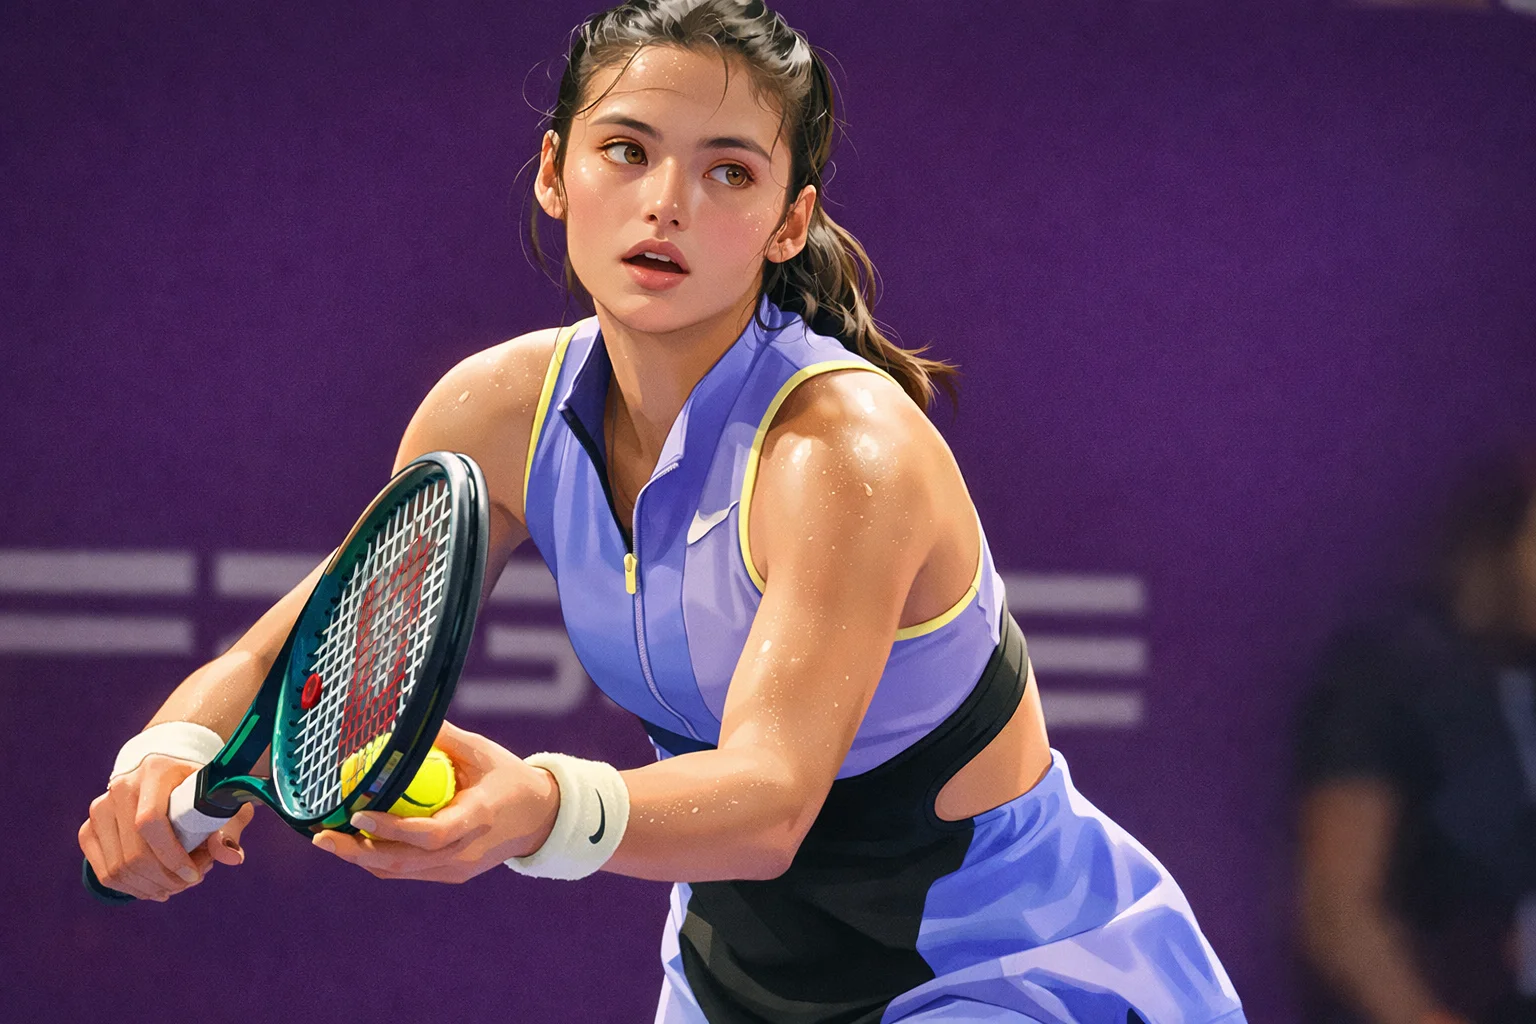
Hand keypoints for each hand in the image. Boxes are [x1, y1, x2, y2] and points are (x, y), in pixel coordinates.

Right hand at [78, 755, 253, 900]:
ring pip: (118, 868)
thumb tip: (231, 857)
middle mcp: (121, 787)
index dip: (172, 856)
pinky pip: (105, 873)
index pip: (150, 821)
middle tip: (190, 882)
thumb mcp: (221, 801)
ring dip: (151, 886)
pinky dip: (132, 888)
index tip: (195, 875)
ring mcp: (100, 809)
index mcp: (156, 771)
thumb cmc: (198, 790)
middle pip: (134, 852)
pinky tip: (155, 887)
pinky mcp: (88, 829)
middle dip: (166, 878)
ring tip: (177, 883)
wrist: (166, 774)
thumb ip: (229, 827)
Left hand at [309, 720, 559, 883]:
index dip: (391, 829)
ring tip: (328, 839)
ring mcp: (458, 869)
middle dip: (357, 852)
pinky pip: (408, 871)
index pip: (430, 833)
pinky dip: (378, 859)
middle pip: (404, 861)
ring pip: (400, 871)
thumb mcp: (482, 751)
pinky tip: (355, 843)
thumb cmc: (508, 777)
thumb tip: (404, 718)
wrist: (540, 818)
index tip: (359, 814)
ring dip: (361, 858)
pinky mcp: (451, 875)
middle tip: (321, 836)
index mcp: (478, 818)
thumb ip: (445, 738)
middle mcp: (466, 852)